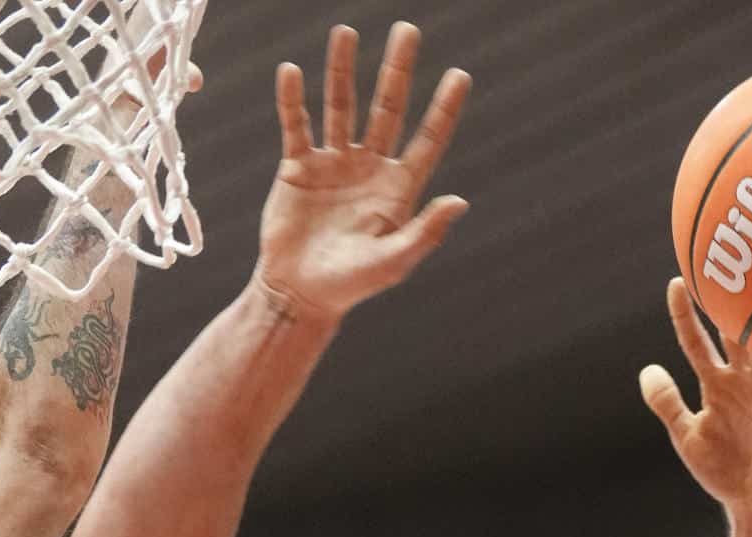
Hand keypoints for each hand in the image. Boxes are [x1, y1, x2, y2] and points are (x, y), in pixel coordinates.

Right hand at [253, 23, 471, 320]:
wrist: (300, 292)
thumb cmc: (351, 284)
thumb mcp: (393, 262)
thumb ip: (425, 232)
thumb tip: (459, 201)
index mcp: (398, 188)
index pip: (427, 139)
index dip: (444, 108)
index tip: (460, 75)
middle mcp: (369, 167)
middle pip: (386, 108)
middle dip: (396, 70)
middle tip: (407, 30)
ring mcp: (333, 164)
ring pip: (340, 106)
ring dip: (342, 70)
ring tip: (345, 33)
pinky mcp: (298, 167)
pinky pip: (296, 126)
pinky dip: (292, 100)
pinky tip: (292, 71)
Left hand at [639, 279, 751, 531]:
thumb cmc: (724, 469)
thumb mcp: (687, 434)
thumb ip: (667, 403)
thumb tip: (647, 369)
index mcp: (716, 386)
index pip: (696, 342)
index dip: (685, 314)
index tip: (676, 282)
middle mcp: (743, 384)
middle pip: (735, 337)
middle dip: (733, 305)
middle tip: (735, 265)